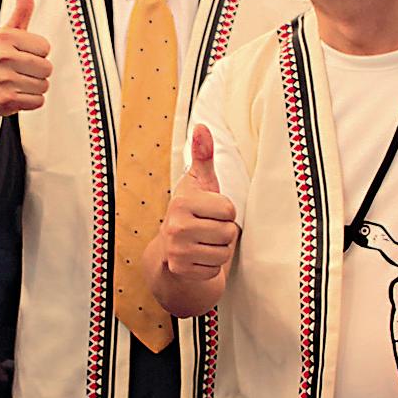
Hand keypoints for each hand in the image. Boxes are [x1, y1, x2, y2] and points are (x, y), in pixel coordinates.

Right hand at [0, 0, 50, 142]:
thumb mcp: (7, 33)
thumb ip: (21, 9)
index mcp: (4, 36)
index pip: (45, 47)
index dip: (37, 53)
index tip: (21, 54)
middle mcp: (2, 56)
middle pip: (47, 67)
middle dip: (37, 71)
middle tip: (20, 71)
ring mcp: (3, 79)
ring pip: (44, 85)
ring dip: (34, 87)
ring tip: (18, 83)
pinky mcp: (6, 100)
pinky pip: (38, 101)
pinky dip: (31, 101)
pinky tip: (16, 95)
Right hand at [157, 125, 237, 280]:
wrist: (169, 247)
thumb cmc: (191, 210)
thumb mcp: (198, 182)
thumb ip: (203, 155)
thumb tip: (202, 127)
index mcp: (182, 203)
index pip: (229, 209)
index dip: (225, 210)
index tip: (210, 210)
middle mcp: (176, 227)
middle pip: (229, 232)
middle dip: (224, 231)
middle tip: (207, 228)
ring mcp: (177, 251)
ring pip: (224, 252)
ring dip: (219, 248)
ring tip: (204, 241)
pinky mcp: (182, 270)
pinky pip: (215, 269)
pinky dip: (211, 265)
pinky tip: (199, 256)